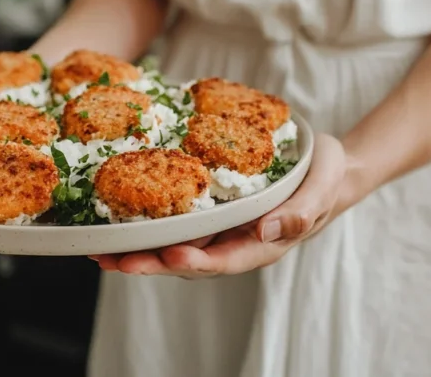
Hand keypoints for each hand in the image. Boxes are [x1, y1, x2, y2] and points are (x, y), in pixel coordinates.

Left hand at [91, 133, 348, 277]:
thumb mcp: (321, 188)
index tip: (169, 257)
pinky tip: (119, 222)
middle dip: (150, 263)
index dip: (195, 262)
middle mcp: (236, 241)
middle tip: (111, 260)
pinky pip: (178, 224)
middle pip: (189, 260)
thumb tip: (265, 232)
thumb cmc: (326, 177)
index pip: (224, 260)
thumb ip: (299, 212)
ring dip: (140, 251)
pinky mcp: (212, 213)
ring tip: (101, 251)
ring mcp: (222, 229)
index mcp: (263, 243)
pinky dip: (150, 226)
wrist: (329, 168)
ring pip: (177, 245)